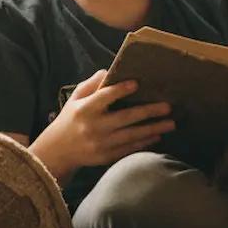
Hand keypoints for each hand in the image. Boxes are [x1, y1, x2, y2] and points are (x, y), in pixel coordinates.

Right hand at [29, 69, 174, 183]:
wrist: (57, 151)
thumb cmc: (70, 119)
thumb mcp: (75, 99)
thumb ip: (91, 84)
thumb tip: (108, 71)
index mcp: (85, 109)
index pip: (104, 97)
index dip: (120, 90)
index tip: (137, 83)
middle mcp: (93, 127)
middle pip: (125, 118)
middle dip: (148, 112)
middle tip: (168, 107)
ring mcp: (100, 144)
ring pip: (131, 136)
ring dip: (153, 129)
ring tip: (171, 123)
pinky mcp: (106, 157)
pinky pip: (129, 149)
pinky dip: (144, 143)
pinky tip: (157, 135)